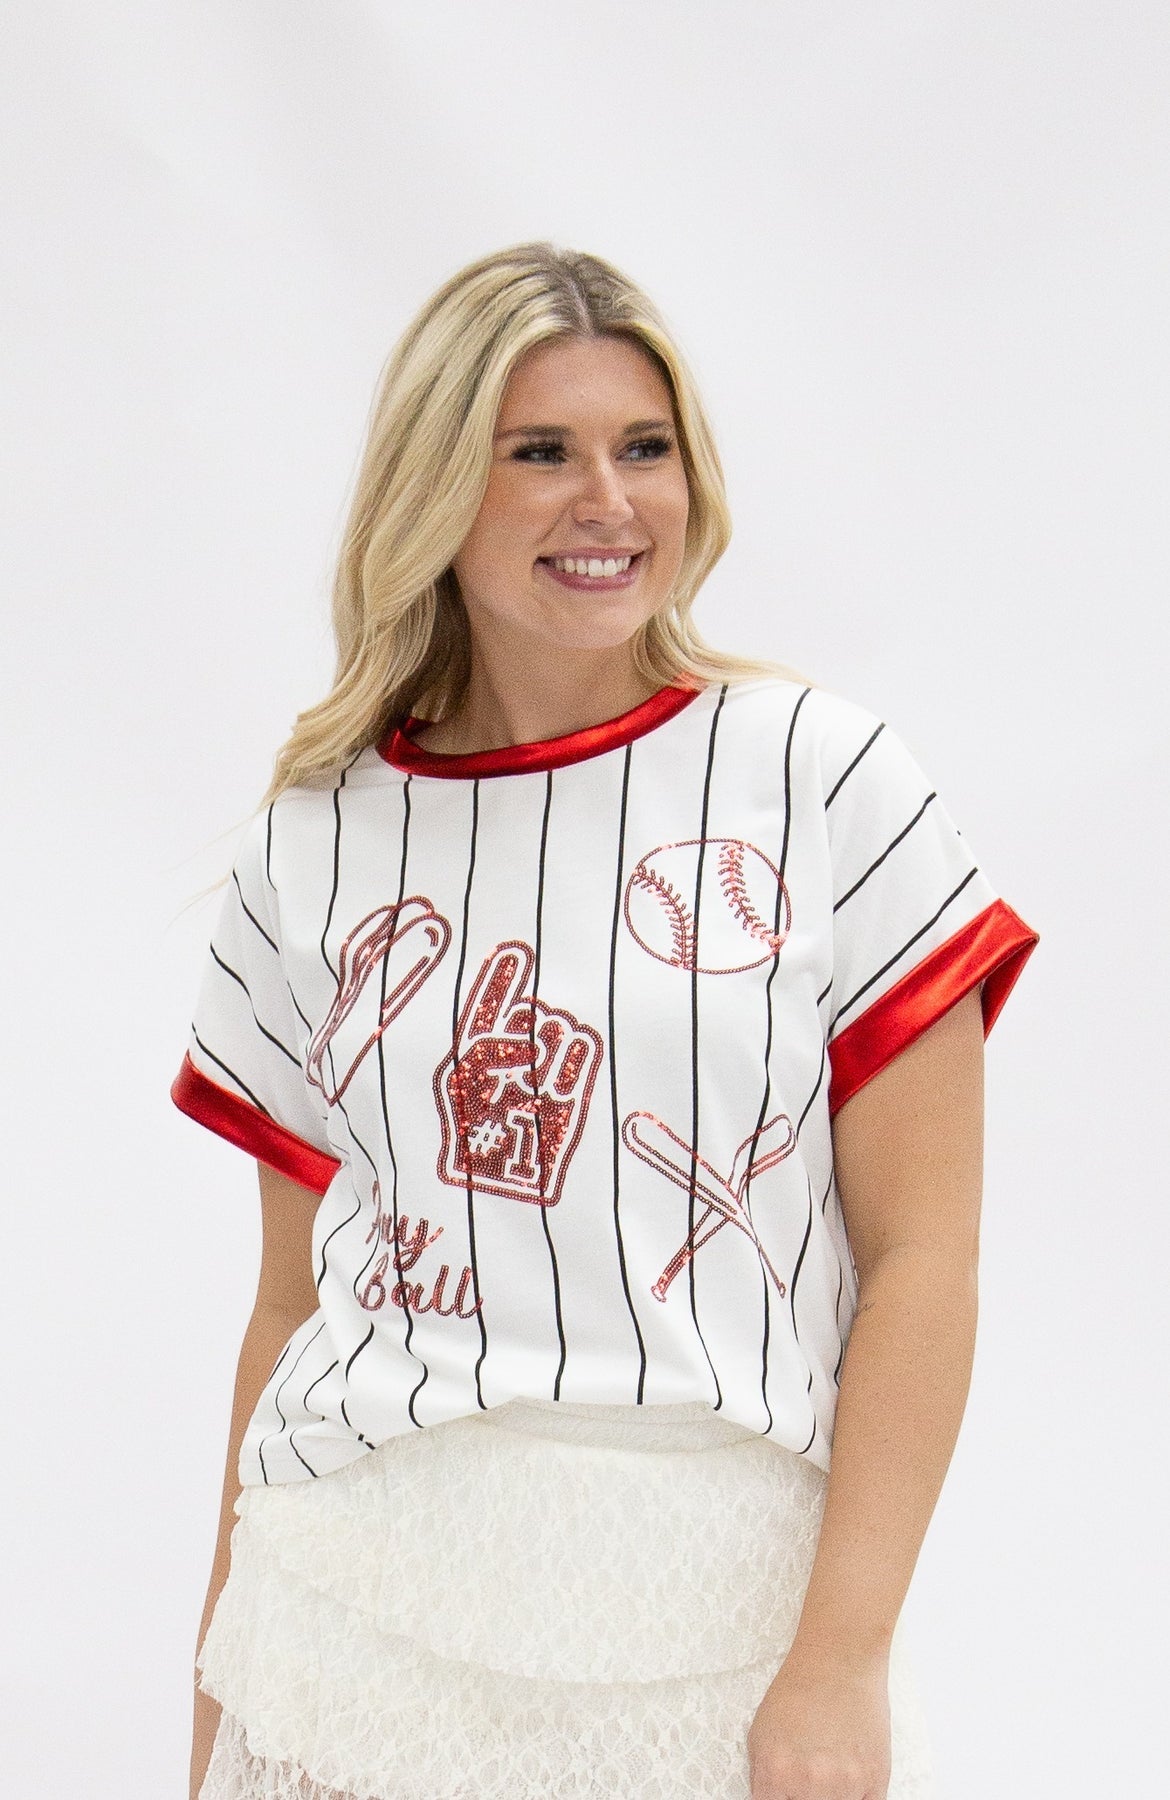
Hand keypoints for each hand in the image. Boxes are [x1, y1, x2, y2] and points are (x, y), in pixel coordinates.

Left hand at [746, 1645, 892, 1799]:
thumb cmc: (799, 1690)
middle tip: (809, 1777)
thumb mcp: (761, 1734)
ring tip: (830, 1769)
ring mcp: (846, 1785)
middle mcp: (810, 1784)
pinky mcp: (876, 1780)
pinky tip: (850, 1776)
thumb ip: (763, 1779)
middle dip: (804, 1796)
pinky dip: (857, 1796)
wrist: (840, 1659)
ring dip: (833, 1795)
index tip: (787, 1794)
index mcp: (776, 1774)